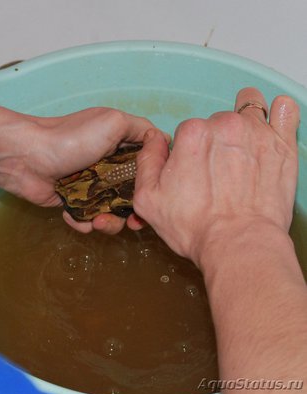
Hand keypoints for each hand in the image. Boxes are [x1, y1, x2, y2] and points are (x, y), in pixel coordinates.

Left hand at [9, 107, 154, 233]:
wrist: (28, 159)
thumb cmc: (72, 138)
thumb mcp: (113, 122)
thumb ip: (141, 128)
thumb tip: (163, 140)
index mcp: (121, 148)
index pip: (147, 168)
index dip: (155, 183)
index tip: (158, 197)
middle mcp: (110, 168)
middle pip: (133, 196)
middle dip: (135, 212)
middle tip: (134, 224)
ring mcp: (92, 187)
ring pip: (112, 213)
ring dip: (109, 223)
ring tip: (97, 222)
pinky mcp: (75, 202)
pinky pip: (88, 219)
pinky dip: (84, 222)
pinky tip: (75, 217)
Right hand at [134, 88, 299, 264]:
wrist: (238, 245)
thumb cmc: (197, 226)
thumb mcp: (148, 198)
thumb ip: (147, 160)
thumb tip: (153, 139)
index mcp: (192, 134)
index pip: (188, 130)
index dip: (188, 151)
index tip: (193, 170)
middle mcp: (225, 126)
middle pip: (216, 122)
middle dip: (215, 140)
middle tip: (217, 170)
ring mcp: (257, 133)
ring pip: (248, 110)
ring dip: (243, 122)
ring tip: (242, 147)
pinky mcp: (282, 146)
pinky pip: (285, 112)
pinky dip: (278, 113)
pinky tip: (273, 122)